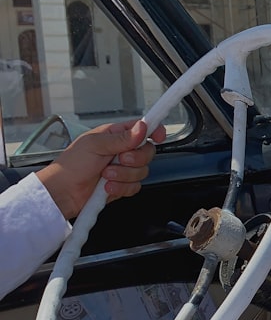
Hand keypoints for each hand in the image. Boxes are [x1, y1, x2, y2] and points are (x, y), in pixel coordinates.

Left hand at [36, 119, 166, 218]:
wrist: (63, 192)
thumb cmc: (71, 165)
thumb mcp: (95, 145)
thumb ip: (122, 138)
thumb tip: (142, 127)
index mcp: (115, 135)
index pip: (142, 128)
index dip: (154, 131)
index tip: (158, 136)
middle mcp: (121, 151)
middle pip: (148, 151)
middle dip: (135, 159)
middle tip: (120, 159)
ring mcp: (123, 169)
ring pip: (142, 171)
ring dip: (124, 175)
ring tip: (106, 175)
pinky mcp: (122, 185)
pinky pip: (136, 186)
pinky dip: (121, 188)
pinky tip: (107, 187)